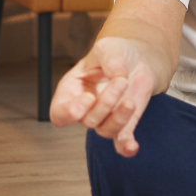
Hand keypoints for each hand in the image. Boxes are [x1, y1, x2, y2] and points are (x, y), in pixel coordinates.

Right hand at [49, 36, 159, 156]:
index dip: (70, 112)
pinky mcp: (125, 123)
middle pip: (89, 120)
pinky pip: (122, 142)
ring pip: (106, 131)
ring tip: (130, 101)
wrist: (136, 60)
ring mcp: (105, 118)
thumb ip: (111, 60)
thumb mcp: (108, 48)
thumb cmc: (114, 54)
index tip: (89, 97)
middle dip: (106, 102)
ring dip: (119, 119)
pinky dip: (126, 147)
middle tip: (121, 80)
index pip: (59, 113)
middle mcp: (85, 109)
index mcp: (71, 91)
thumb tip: (118, 77)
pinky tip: (132, 147)